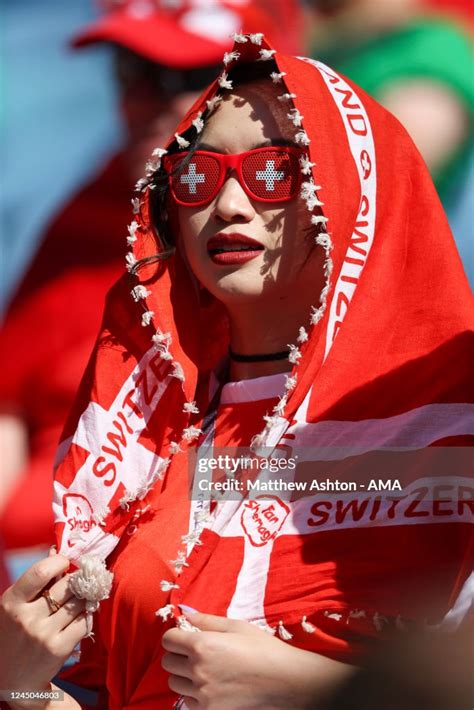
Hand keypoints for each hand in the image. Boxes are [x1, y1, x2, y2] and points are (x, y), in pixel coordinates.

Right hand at [0, 550, 87, 708]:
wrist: (12, 680)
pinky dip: (86, 617)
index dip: (59, 562)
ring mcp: (43, 634)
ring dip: (84, 598)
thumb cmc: (14, 633)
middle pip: (66, 585)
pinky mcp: (59, 649)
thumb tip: (56, 548)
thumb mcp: (14, 605)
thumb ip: (35, 580)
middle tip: (78, 582)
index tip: (65, 563)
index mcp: (11, 601)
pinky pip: (84, 622)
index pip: (41, 571)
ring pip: (79, 602)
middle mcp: (26, 618)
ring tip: (78, 600)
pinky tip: (79, 617)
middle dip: (76, 581)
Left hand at [162, 611, 349, 709]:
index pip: (168, 640)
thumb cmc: (264, 649)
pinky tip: (213, 687)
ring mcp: (202, 694)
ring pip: (175, 684)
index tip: (185, 637)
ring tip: (207, 671)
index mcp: (202, 645)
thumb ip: (207, 621)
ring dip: (185, 676)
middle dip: (179, 655)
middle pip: (168, 662)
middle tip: (197, 653)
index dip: (176, 636)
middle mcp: (198, 670)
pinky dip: (195, 695)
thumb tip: (185, 615)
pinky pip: (188, 703)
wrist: (286, 682)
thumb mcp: (236, 626)